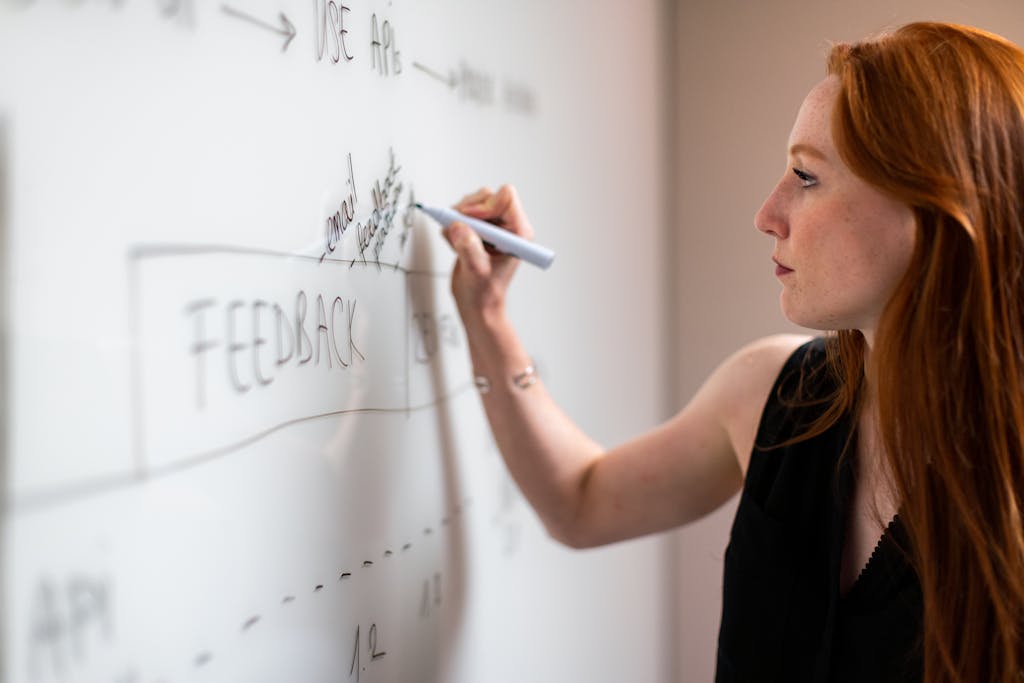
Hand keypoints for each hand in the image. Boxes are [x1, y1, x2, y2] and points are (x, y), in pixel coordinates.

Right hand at [442, 185, 534, 321]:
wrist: (477, 304)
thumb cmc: (485, 293)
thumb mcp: (477, 272)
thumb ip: (469, 248)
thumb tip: (458, 226)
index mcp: (518, 233)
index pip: (506, 198)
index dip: (484, 205)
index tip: (469, 221)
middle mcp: (507, 226)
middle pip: (487, 196)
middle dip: (467, 210)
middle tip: (457, 228)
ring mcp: (492, 227)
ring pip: (473, 202)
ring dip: (458, 218)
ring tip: (455, 241)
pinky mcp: (478, 229)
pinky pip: (462, 214)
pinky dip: (452, 225)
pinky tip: (454, 244)